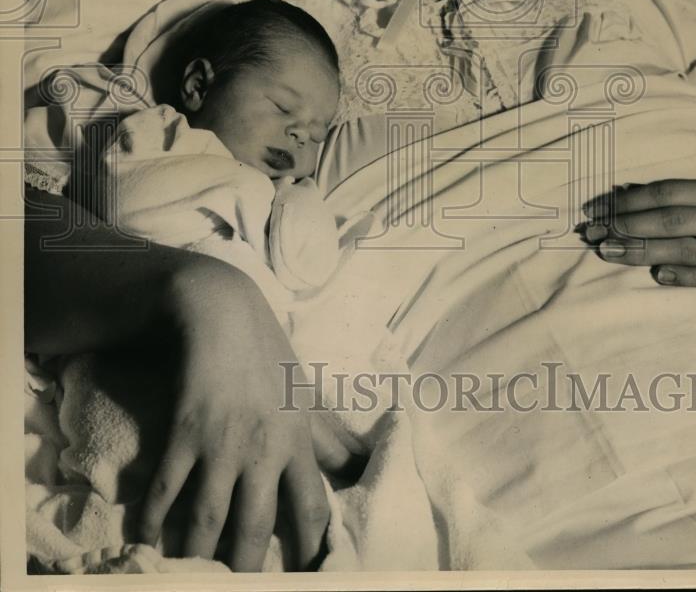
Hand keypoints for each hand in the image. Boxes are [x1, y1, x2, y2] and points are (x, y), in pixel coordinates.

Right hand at [138, 258, 329, 571]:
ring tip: (193, 578)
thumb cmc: (269, 354)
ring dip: (198, 554)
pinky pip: (167, 489)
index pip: (311, 509)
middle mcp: (263, 448)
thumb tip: (366, 462)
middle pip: (256, 526)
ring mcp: (222, 442)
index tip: (307, 576)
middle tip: (240, 591)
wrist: (222, 313)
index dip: (311, 549)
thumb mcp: (307, 392)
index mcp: (297, 441)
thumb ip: (332, 434)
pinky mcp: (185, 432)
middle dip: (247, 568)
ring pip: (208, 518)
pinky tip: (148, 541)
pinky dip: (154, 519)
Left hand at [580, 180, 695, 291]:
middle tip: (590, 232)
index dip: (625, 201)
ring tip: (607, 251)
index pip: (663, 193)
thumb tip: (627, 193)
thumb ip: (679, 195)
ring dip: (640, 251)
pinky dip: (683, 277)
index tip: (595, 208)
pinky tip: (657, 275)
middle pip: (667, 220)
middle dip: (623, 226)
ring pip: (682, 249)